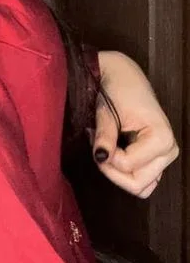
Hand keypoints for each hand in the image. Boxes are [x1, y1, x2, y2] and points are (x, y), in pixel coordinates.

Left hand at [91, 51, 178, 197]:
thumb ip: (105, 136)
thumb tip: (100, 157)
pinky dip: (123, 172)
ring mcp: (165, 158)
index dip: (106, 154)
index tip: (93, 134)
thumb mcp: (106, 111)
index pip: (128, 165)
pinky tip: (112, 150)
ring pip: (140, 187)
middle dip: (111, 168)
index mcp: (162, 138)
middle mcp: (169, 151)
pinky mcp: (156, 159)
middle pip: (137, 184)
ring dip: (117, 173)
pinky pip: (141, 180)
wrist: (124, 75)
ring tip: (104, 146)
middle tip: (95, 144)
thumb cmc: (117, 88)